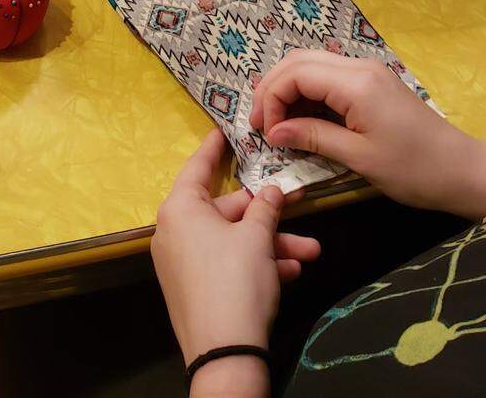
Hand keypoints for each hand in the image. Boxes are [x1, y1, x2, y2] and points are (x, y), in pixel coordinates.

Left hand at [151, 129, 319, 383]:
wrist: (225, 356)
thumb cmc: (236, 282)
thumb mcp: (257, 238)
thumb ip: (265, 208)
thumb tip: (271, 192)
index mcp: (180, 209)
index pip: (197, 166)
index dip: (215, 146)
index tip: (225, 128)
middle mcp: (174, 231)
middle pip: (225, 209)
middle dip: (268, 214)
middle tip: (301, 204)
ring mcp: (183, 263)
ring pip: (233, 241)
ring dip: (271, 244)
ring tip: (311, 251)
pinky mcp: (195, 289)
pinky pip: (227, 264)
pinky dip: (256, 265)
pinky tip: (292, 271)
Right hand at [250, 51, 478, 212]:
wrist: (461, 171)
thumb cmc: (414, 170)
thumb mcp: (359, 158)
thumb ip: (313, 137)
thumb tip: (274, 132)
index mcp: (356, 82)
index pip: (296, 73)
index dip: (271, 99)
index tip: (266, 134)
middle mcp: (359, 67)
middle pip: (299, 61)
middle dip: (273, 89)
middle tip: (260, 125)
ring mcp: (367, 73)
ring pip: (312, 65)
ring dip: (288, 89)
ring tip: (276, 124)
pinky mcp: (372, 84)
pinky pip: (329, 78)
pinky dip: (308, 94)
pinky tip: (301, 120)